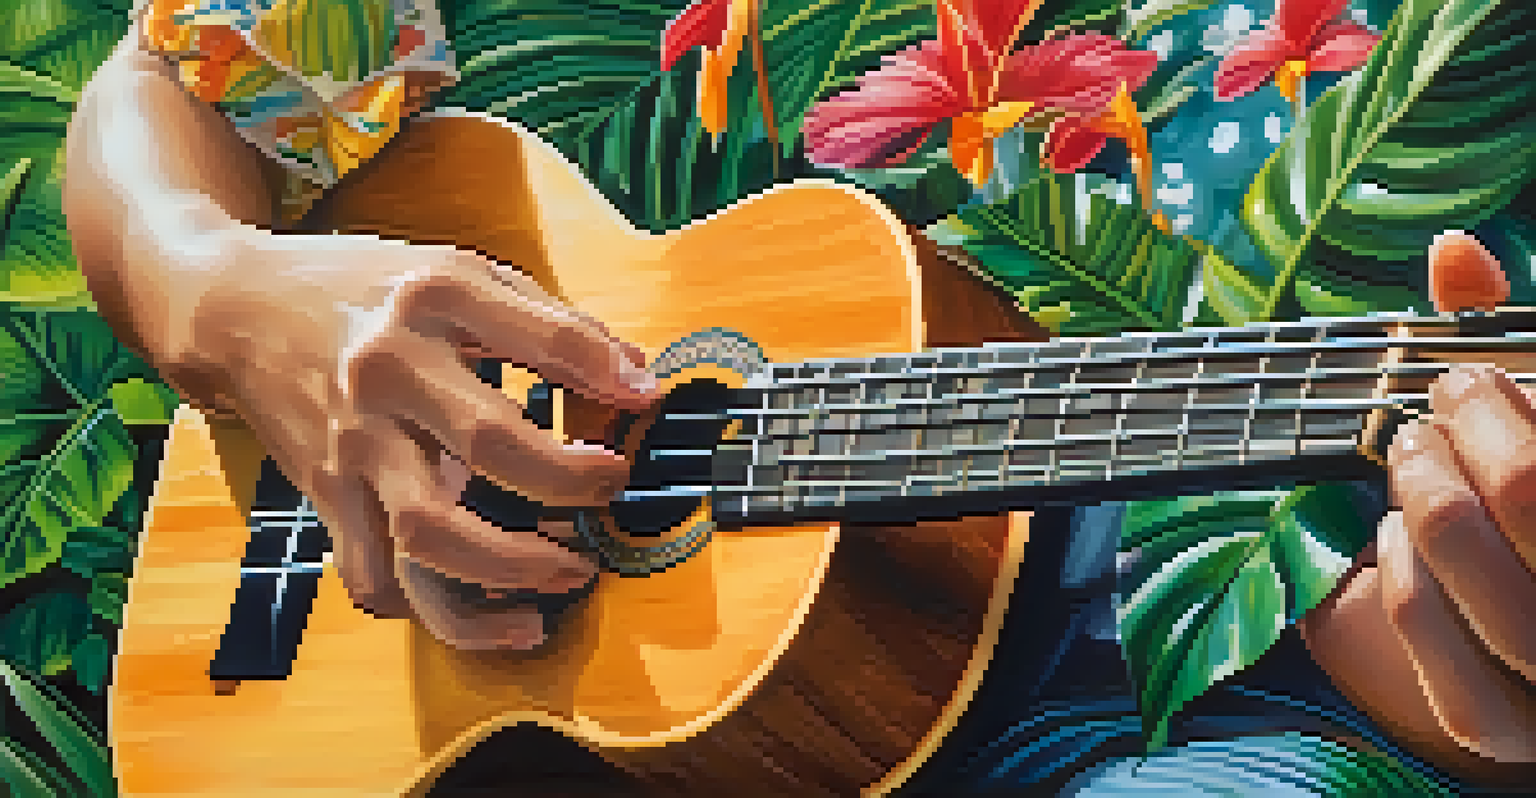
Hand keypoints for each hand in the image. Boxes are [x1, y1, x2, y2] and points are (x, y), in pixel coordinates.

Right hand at [191, 230, 657, 649]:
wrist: (238, 310)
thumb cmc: (369, 291)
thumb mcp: (458, 273)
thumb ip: (550, 322)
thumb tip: (637, 377)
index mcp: (433, 298)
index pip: (544, 340)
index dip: (607, 374)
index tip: (644, 402)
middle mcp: (389, 372)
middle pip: (491, 447)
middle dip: (568, 484)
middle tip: (607, 492)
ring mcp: (353, 442)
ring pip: (429, 536)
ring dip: (508, 571)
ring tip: (563, 578)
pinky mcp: (326, 496)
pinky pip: (377, 579)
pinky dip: (433, 610)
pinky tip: (488, 609)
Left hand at [1305, 231, 1535, 772]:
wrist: (1505, 616)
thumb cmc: (1523, 496)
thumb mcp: (1525, 410)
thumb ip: (1501, 333)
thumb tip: (1451, 252)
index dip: (1498, 403)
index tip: (1461, 378)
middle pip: (1526, 493)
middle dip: (1456, 436)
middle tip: (1427, 415)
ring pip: (1471, 570)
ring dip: (1418, 498)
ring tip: (1407, 463)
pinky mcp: (1504, 728)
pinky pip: (1434, 645)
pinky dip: (1403, 581)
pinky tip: (1395, 544)